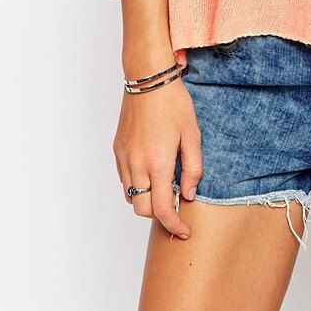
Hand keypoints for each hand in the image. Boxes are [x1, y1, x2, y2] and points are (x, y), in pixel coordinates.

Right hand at [113, 71, 202, 240]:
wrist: (148, 79)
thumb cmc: (174, 104)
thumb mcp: (193, 134)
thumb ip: (192, 168)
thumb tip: (188, 195)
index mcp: (158, 162)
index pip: (162, 209)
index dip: (174, 225)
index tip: (184, 231)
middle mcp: (136, 164)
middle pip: (142, 210)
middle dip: (159, 216)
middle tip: (176, 208)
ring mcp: (124, 158)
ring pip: (131, 197)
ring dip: (147, 200)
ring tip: (165, 189)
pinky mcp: (117, 151)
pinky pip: (124, 180)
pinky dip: (137, 185)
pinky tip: (152, 173)